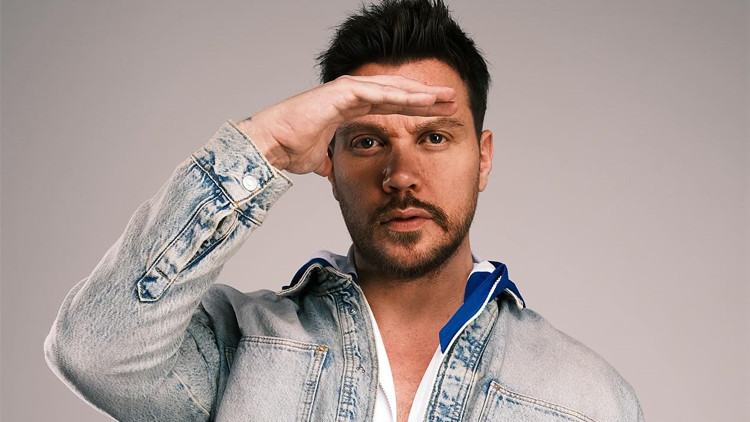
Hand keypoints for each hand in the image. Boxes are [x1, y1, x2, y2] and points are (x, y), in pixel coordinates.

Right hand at [236, 75, 456, 176]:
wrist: (271, 145)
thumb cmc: (290, 149)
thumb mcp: (322, 159)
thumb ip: (331, 161)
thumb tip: (333, 174)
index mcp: (350, 108)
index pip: (390, 105)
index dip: (415, 108)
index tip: (438, 114)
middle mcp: (352, 95)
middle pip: (398, 93)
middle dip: (426, 97)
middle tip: (453, 100)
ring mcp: (348, 91)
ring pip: (394, 89)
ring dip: (422, 94)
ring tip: (447, 96)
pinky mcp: (343, 93)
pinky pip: (380, 93)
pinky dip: (403, 96)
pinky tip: (425, 99)